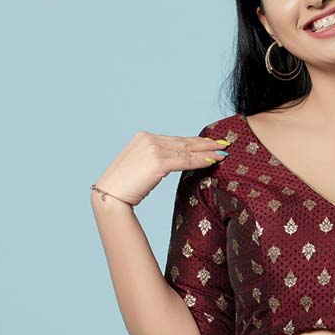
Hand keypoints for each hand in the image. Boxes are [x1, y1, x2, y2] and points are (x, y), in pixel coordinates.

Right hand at [91, 130, 229, 208]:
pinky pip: (185, 160)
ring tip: (223, 152)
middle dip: (205, 143)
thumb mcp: (139, 167)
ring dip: (207, 151)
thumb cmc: (123, 188)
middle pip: (184, 141)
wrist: (110, 196)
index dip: (194, 141)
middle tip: (223, 142)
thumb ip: (153, 160)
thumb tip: (167, 165)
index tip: (209, 142)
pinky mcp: (157, 161)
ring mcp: (153, 149)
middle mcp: (149, 139)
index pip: (175, 139)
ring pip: (187, 149)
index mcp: (143, 137)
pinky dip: (200, 161)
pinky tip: (213, 161)